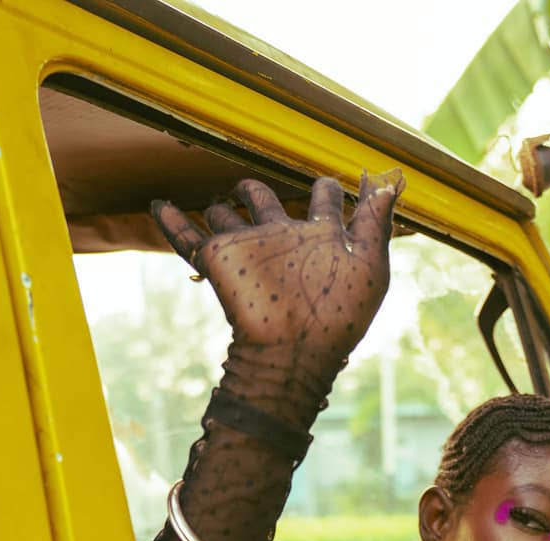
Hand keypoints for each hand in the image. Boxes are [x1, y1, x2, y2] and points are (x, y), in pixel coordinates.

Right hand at [151, 172, 402, 384]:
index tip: (327, 180)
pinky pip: (188, 237)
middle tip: (248, 186)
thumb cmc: (340, 313)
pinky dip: (171, 221)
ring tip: (215, 202)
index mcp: (322, 239)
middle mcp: (285, 240)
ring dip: (220, 209)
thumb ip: (377, 220)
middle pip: (268, 206)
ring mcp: (251, 249)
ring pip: (229, 220)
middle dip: (259, 193)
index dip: (327, 191)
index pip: (324, 204)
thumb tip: (391, 180)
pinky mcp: (220, 261)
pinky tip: (159, 204)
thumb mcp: (371, 262)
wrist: (293, 352)